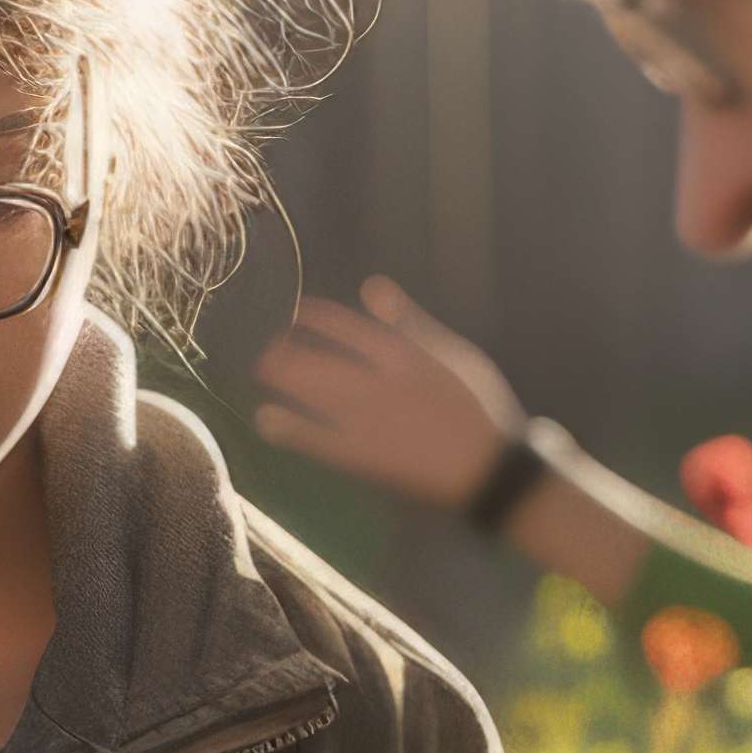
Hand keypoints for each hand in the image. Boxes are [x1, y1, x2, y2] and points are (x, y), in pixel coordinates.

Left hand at [254, 278, 524, 508]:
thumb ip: (408, 320)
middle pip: (313, 358)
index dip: (313, 317)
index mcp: (398, 353)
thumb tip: (371, 284)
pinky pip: (312, 438)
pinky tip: (266, 419)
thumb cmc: (478, 407)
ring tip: (262, 366)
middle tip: (269, 343)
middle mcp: (373, 382)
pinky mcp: (359, 456)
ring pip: (307, 391)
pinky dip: (287, 427)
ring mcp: (363, 420)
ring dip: (280, 376)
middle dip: (285, 348)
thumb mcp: (450, 352)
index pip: (340, 326)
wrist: (489, 468)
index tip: (296, 312)